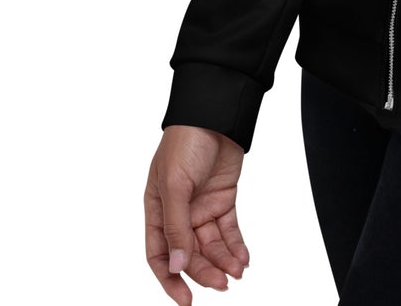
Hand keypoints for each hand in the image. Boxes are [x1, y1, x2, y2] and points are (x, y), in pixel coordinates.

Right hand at [145, 125, 250, 302]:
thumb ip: (175, 226)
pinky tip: (243, 259)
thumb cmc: (185, 142)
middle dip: (204, 272)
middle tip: (222, 285)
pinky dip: (236, 246)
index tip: (185, 300)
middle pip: (189, 254)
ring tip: (237, 272)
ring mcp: (201, 206)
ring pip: (211, 245)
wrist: (215, 113)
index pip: (159, 254)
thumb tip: (175, 266)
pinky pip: (228, 230)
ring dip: (223, 261)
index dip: (169, 279)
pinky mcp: (223, 199)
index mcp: (157, 209)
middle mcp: (178, 212)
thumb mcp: (174, 185)